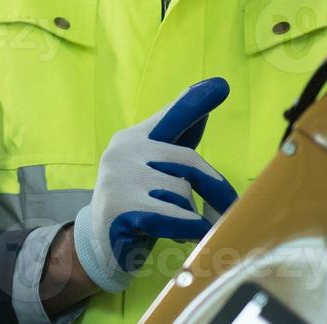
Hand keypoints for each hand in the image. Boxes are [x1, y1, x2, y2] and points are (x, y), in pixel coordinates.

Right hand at [72, 77, 238, 292]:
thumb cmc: (137, 202)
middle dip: (212, 188)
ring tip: (177, 224)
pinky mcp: (121, 206)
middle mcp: (122, 150)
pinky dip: (190, 230)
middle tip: (226, 208)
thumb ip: (174, 147)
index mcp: (133, 138)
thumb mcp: (154, 172)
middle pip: (187, 160)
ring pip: (182, 192)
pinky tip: (187, 237)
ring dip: (190, 215)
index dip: (194, 102)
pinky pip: (176, 217)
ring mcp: (119, 177)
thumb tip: (202, 114)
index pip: (169, 117)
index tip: (220, 84)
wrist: (99, 242)